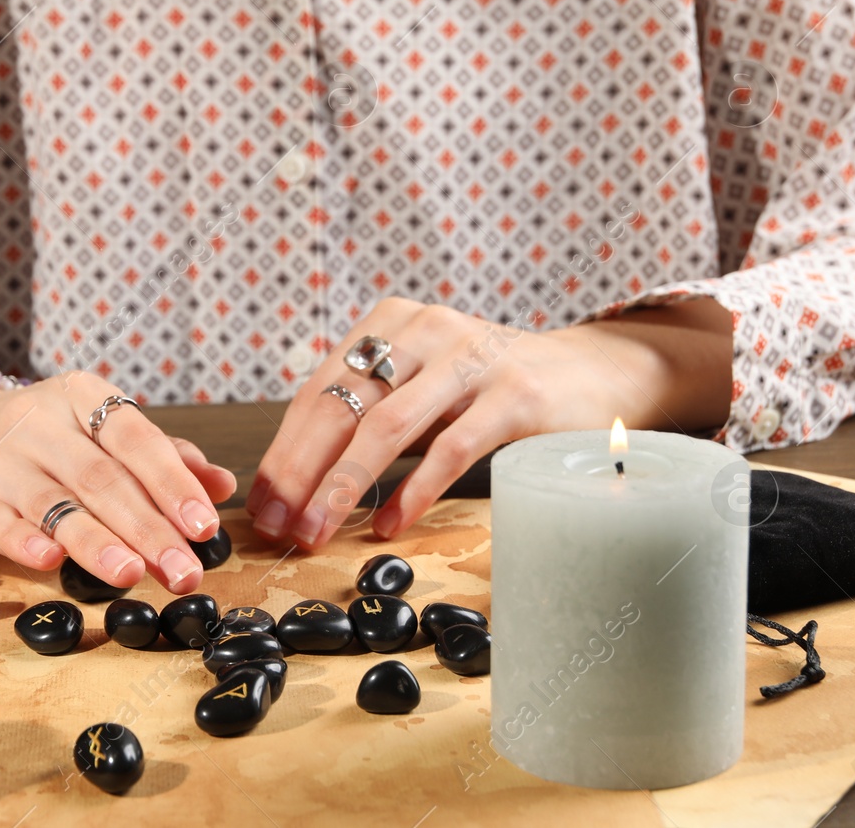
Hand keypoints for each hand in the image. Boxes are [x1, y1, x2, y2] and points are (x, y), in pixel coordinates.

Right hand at [0, 371, 236, 594]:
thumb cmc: (47, 438)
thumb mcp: (101, 432)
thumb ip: (162, 458)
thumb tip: (222, 485)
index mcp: (80, 395)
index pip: (136, 437)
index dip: (172, 482)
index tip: (205, 526)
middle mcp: (36, 421)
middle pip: (101, 478)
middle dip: (148, 529)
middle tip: (184, 571)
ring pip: (53, 504)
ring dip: (95, 542)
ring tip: (132, 574)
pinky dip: (24, 541)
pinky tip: (51, 562)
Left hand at [246, 297, 732, 548]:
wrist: (594, 372)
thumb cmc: (491, 388)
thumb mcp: (422, 386)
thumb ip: (369, 415)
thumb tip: (297, 481)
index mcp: (390, 323)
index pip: (318, 391)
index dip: (282, 452)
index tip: (261, 507)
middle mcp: (424, 330)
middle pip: (341, 406)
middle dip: (299, 472)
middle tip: (276, 526)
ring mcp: (471, 358)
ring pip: (386, 427)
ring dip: (342, 486)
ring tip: (315, 530)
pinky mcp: (514, 395)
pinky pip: (450, 449)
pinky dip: (411, 490)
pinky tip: (386, 525)